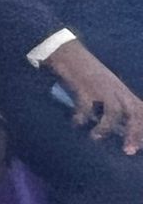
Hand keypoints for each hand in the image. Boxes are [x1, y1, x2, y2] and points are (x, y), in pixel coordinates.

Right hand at [47, 40, 142, 154]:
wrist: (68, 52)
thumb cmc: (86, 72)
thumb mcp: (107, 87)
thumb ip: (114, 103)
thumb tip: (117, 127)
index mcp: (123, 91)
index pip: (141, 111)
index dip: (142, 130)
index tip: (139, 147)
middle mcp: (116, 90)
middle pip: (133, 113)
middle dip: (133, 133)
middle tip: (127, 150)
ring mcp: (101, 88)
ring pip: (113, 112)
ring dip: (105, 128)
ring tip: (95, 137)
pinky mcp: (84, 87)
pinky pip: (86, 107)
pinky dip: (81, 118)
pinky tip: (76, 123)